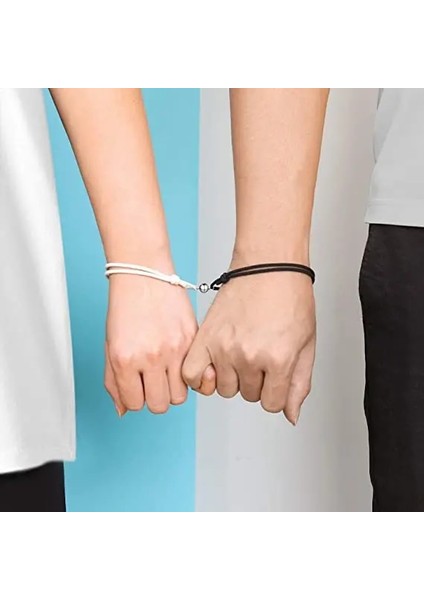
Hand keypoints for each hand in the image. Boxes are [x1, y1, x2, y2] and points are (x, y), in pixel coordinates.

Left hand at [105, 264, 197, 415]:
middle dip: (155, 396)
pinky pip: (195, 372)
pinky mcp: (192, 338)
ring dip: (173, 388)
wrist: (143, 274)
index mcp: (125, 359)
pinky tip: (178, 359)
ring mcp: (174, 348)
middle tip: (152, 380)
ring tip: (167, 371)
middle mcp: (151, 356)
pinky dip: (187, 372)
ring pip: (180, 395)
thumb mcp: (110, 346)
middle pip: (161, 405)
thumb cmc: (125, 307)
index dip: (136, 397)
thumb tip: (123, 410)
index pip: (135, 404)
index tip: (137, 386)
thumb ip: (114, 381)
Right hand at [182, 268, 315, 423]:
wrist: (269, 266)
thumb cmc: (291, 298)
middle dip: (257, 381)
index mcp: (278, 360)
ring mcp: (224, 348)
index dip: (275, 391)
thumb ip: (299, 384)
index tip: (275, 374)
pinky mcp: (205, 337)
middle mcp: (248, 357)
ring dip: (233, 376)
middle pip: (248, 396)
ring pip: (224, 388)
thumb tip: (291, 416)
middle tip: (261, 355)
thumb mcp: (306, 344)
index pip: (271, 404)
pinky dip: (202, 376)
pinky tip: (215, 365)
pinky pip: (192, 375)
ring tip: (241, 352)